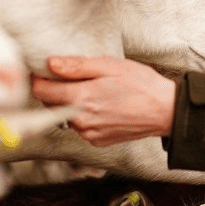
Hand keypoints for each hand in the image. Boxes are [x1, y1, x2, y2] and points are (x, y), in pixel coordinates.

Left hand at [30, 56, 176, 145]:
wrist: (165, 111)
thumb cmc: (142, 84)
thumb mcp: (111, 66)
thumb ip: (78, 66)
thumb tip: (51, 64)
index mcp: (81, 99)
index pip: (41, 91)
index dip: (39, 79)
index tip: (45, 71)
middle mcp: (80, 120)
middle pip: (51, 104)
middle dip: (56, 90)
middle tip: (75, 76)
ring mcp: (88, 133)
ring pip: (66, 115)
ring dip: (71, 103)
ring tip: (95, 90)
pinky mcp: (97, 141)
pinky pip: (80, 126)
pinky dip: (84, 115)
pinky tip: (103, 105)